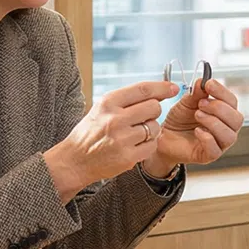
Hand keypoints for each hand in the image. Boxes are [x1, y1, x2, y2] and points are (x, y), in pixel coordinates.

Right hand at [45, 80, 178, 201]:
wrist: (75, 160)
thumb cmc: (90, 133)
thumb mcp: (102, 109)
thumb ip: (127, 101)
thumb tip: (158, 94)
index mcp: (108, 103)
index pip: (143, 90)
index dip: (162, 87)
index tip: (173, 88)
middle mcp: (115, 119)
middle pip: (154, 107)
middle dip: (154, 111)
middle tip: (143, 118)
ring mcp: (122, 139)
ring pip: (155, 128)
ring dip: (151, 130)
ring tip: (135, 134)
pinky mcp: (128, 157)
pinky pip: (152, 146)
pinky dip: (148, 145)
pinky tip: (135, 146)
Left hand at [143, 77, 245, 178]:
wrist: (164, 136)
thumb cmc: (179, 120)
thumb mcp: (187, 102)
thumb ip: (197, 93)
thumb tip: (203, 81)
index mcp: (224, 113)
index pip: (232, 102)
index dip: (222, 92)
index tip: (209, 84)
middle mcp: (226, 129)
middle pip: (237, 119)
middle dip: (219, 108)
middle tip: (201, 103)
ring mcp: (219, 144)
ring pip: (229, 135)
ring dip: (213, 122)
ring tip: (197, 115)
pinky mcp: (208, 156)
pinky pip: (215, 150)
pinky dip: (207, 138)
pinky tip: (197, 130)